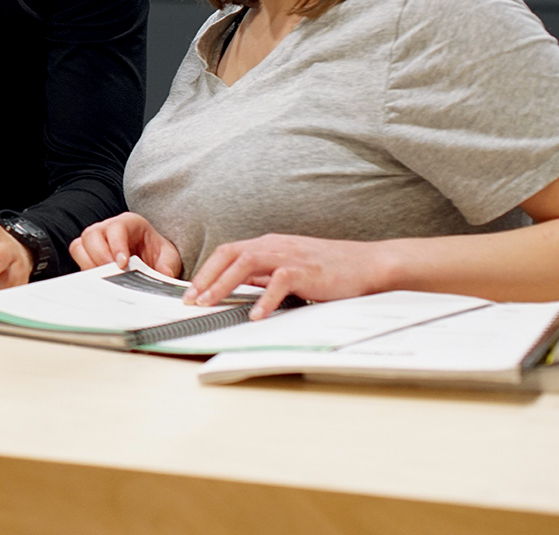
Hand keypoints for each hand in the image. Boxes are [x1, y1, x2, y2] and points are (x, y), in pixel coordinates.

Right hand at [70, 212, 182, 275]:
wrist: (152, 260)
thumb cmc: (157, 254)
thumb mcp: (170, 258)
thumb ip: (168, 265)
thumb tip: (164, 276)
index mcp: (129, 223)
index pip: (116, 227)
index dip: (117, 245)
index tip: (122, 264)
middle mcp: (108, 228)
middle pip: (92, 234)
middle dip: (100, 256)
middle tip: (112, 274)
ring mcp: (95, 241)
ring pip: (79, 245)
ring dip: (89, 264)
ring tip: (104, 280)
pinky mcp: (88, 256)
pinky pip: (78, 259)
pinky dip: (85, 270)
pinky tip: (99, 282)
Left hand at [186, 233, 395, 317]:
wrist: (366, 264)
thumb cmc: (328, 268)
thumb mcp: (289, 268)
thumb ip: (264, 275)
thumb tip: (237, 287)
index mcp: (268, 244)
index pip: (227, 252)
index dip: (206, 271)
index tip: (191, 291)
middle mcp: (275, 245)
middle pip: (230, 254)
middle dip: (206, 277)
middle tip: (192, 299)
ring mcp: (290, 255)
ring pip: (246, 263)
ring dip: (224, 284)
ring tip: (210, 303)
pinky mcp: (306, 270)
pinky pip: (279, 282)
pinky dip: (264, 299)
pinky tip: (255, 315)